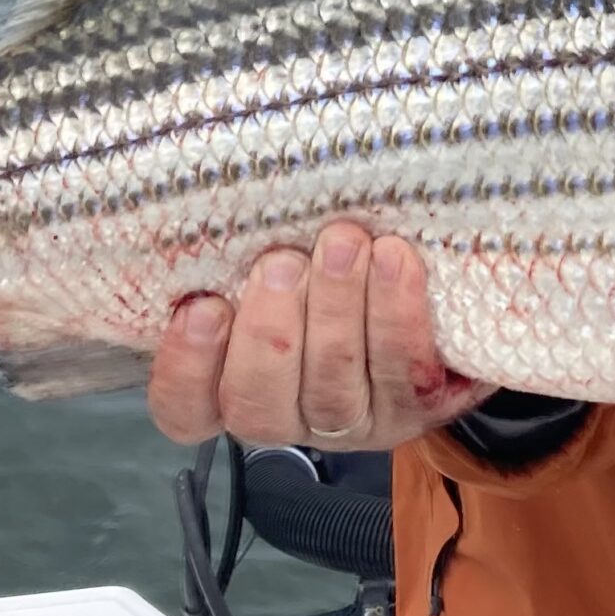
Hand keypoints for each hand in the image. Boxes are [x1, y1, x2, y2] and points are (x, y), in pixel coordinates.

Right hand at [145, 222, 489, 450]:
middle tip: (280, 263)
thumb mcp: (271, 253)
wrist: (435, 290)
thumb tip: (179, 195)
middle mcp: (290, 414)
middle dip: (267, 332)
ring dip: (336, 311)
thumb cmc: (324, 259)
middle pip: (258, 404)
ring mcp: (354, 420)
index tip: (201, 306)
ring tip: (342, 244)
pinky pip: (405, 376)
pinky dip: (397, 315)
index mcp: (235, 385)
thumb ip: (233, 248)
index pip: (186, 409)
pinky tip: (394, 260)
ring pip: (332, 389)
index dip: (186, 368)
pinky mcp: (417, 408)